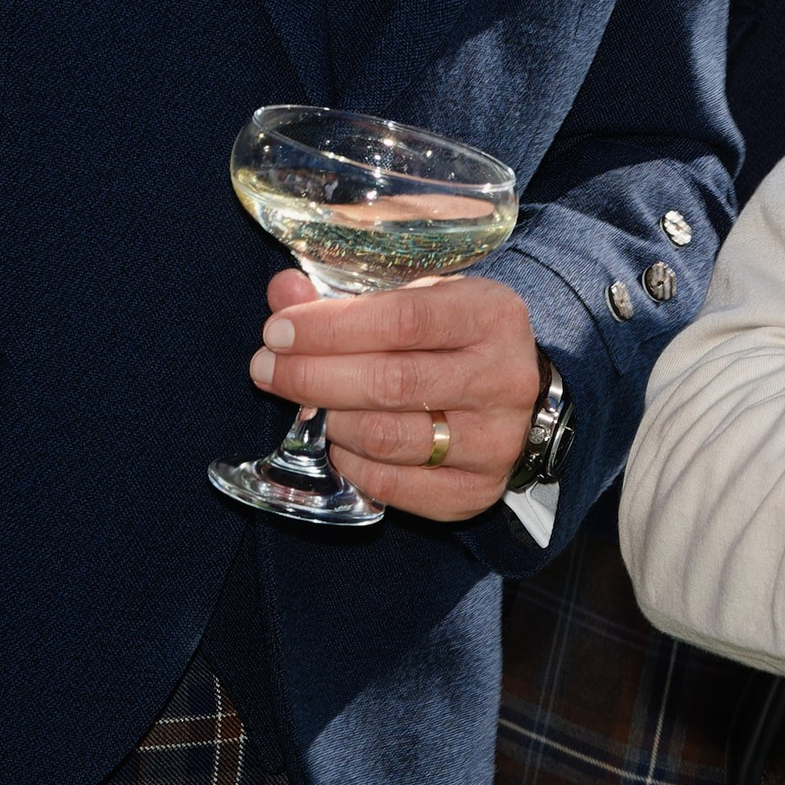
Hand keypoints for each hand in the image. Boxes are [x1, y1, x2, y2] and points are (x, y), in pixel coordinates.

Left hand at [252, 271, 545, 522]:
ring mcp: (495, 441)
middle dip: (313, 376)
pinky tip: (338, 442)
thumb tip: (282, 292)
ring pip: (387, 438)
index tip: (278, 332)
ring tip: (309, 404)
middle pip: (390, 382)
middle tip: (266, 369)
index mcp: (492, 315)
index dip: (330, 327)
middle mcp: (502, 379)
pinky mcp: (478, 491)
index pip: (402, 320)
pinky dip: (351, 464)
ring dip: (330, 421)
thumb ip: (346, 295)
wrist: (518, 398)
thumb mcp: (416, 298)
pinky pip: (395, 487)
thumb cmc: (453, 339)